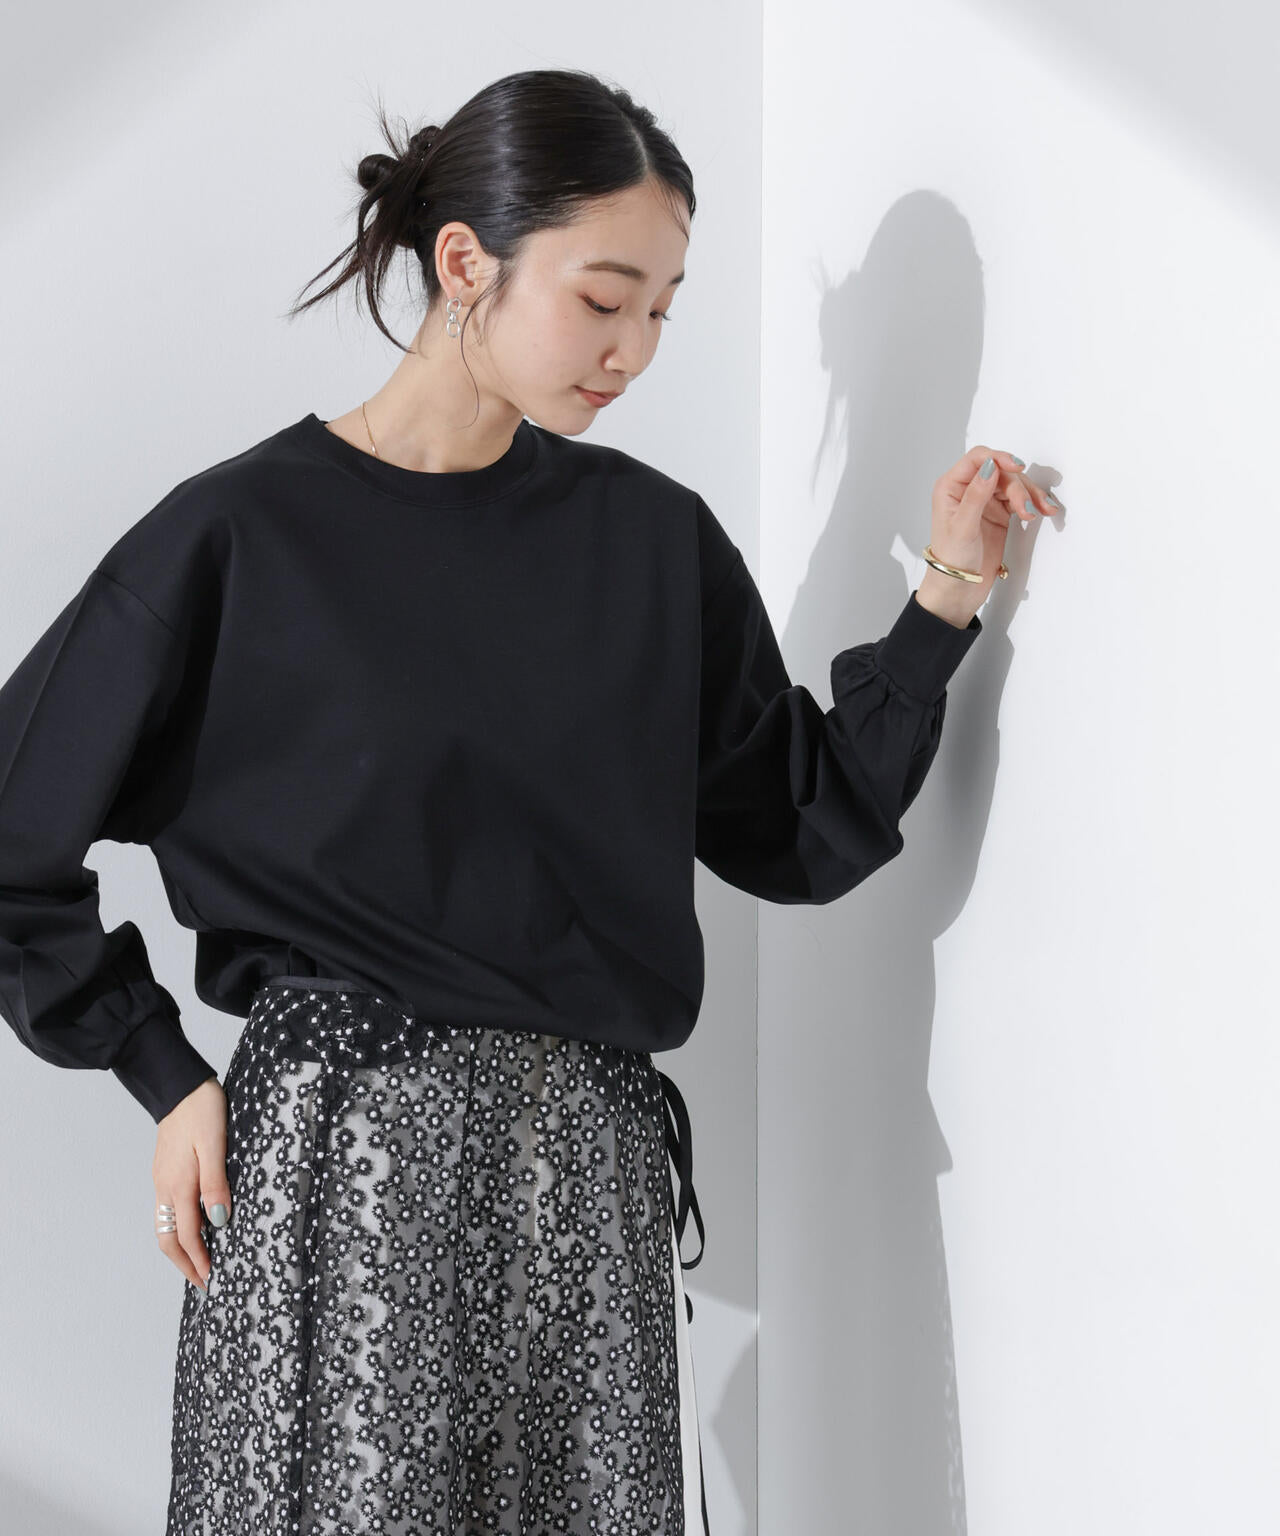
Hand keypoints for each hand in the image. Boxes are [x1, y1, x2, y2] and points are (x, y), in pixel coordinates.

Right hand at [153, 1076, 230, 1291]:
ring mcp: (162, 1180)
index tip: (212, 1281)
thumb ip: (216, 1184)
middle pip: (169, 1239)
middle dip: (185, 1264)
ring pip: (165, 1226)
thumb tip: (219, 1221)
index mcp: (179, 1185)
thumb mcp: (216, 1145)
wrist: (180, 1086)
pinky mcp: (165, 1171)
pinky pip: (167, 1210)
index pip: (187, 1236)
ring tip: (199, 1262)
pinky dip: (178, 1228)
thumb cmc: (203, 1111)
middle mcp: (166, 1188)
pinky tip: (194, 1227)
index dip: (200, 1261)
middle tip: (204, 1283)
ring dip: (180, 1249)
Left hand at [927, 445, 1058, 610]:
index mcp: (951, 487)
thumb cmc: (952, 560)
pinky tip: (1042, 510)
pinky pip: (1019, 499)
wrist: (960, 588)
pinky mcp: (999, 513)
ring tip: (1037, 512)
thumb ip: (976, 495)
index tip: (1018, 467)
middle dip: (1018, 487)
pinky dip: (1032, 503)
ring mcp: (985, 501)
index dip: (999, 458)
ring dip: (1028, 495)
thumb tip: (990, 467)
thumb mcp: (962, 526)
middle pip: (1001, 472)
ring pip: (1013, 485)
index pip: (978, 459)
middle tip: (1026, 508)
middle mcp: (967, 490)